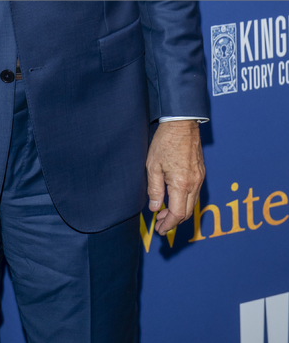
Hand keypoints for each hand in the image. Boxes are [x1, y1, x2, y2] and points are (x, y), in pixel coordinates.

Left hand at [146, 120, 204, 234]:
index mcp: (181, 184)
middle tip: (160, 224)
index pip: (177, 214)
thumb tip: (154, 208)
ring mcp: (200, 178)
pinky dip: (185, 201)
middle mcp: (194, 184)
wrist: (182, 123)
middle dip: (173, 222)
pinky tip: (174, 199)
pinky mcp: (201, 172)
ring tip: (164, 213)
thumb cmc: (166, 141)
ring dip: (179, 212)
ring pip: (192, 204)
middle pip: (187, 212)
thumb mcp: (153, 165)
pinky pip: (195, 193)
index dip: (168, 225)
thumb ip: (154, 189)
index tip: (160, 230)